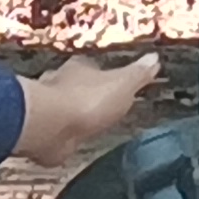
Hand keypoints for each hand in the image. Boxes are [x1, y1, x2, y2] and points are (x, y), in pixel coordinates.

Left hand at [16, 53, 161, 171]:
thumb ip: (138, 74)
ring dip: (74, 115)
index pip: (95, 67)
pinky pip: (58, 130)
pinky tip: (73, 141)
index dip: (105, 74)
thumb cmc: (87, 100)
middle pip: (76, 85)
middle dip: (87, 94)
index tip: (115, 82)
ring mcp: (49, 108)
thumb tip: (154, 57)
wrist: (51, 127)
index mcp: (80, 68)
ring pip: (64, 107)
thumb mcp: (123, 85)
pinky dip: (65, 134)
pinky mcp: (44, 131)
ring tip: (89, 124)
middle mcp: (60, 84)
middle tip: (101, 104)